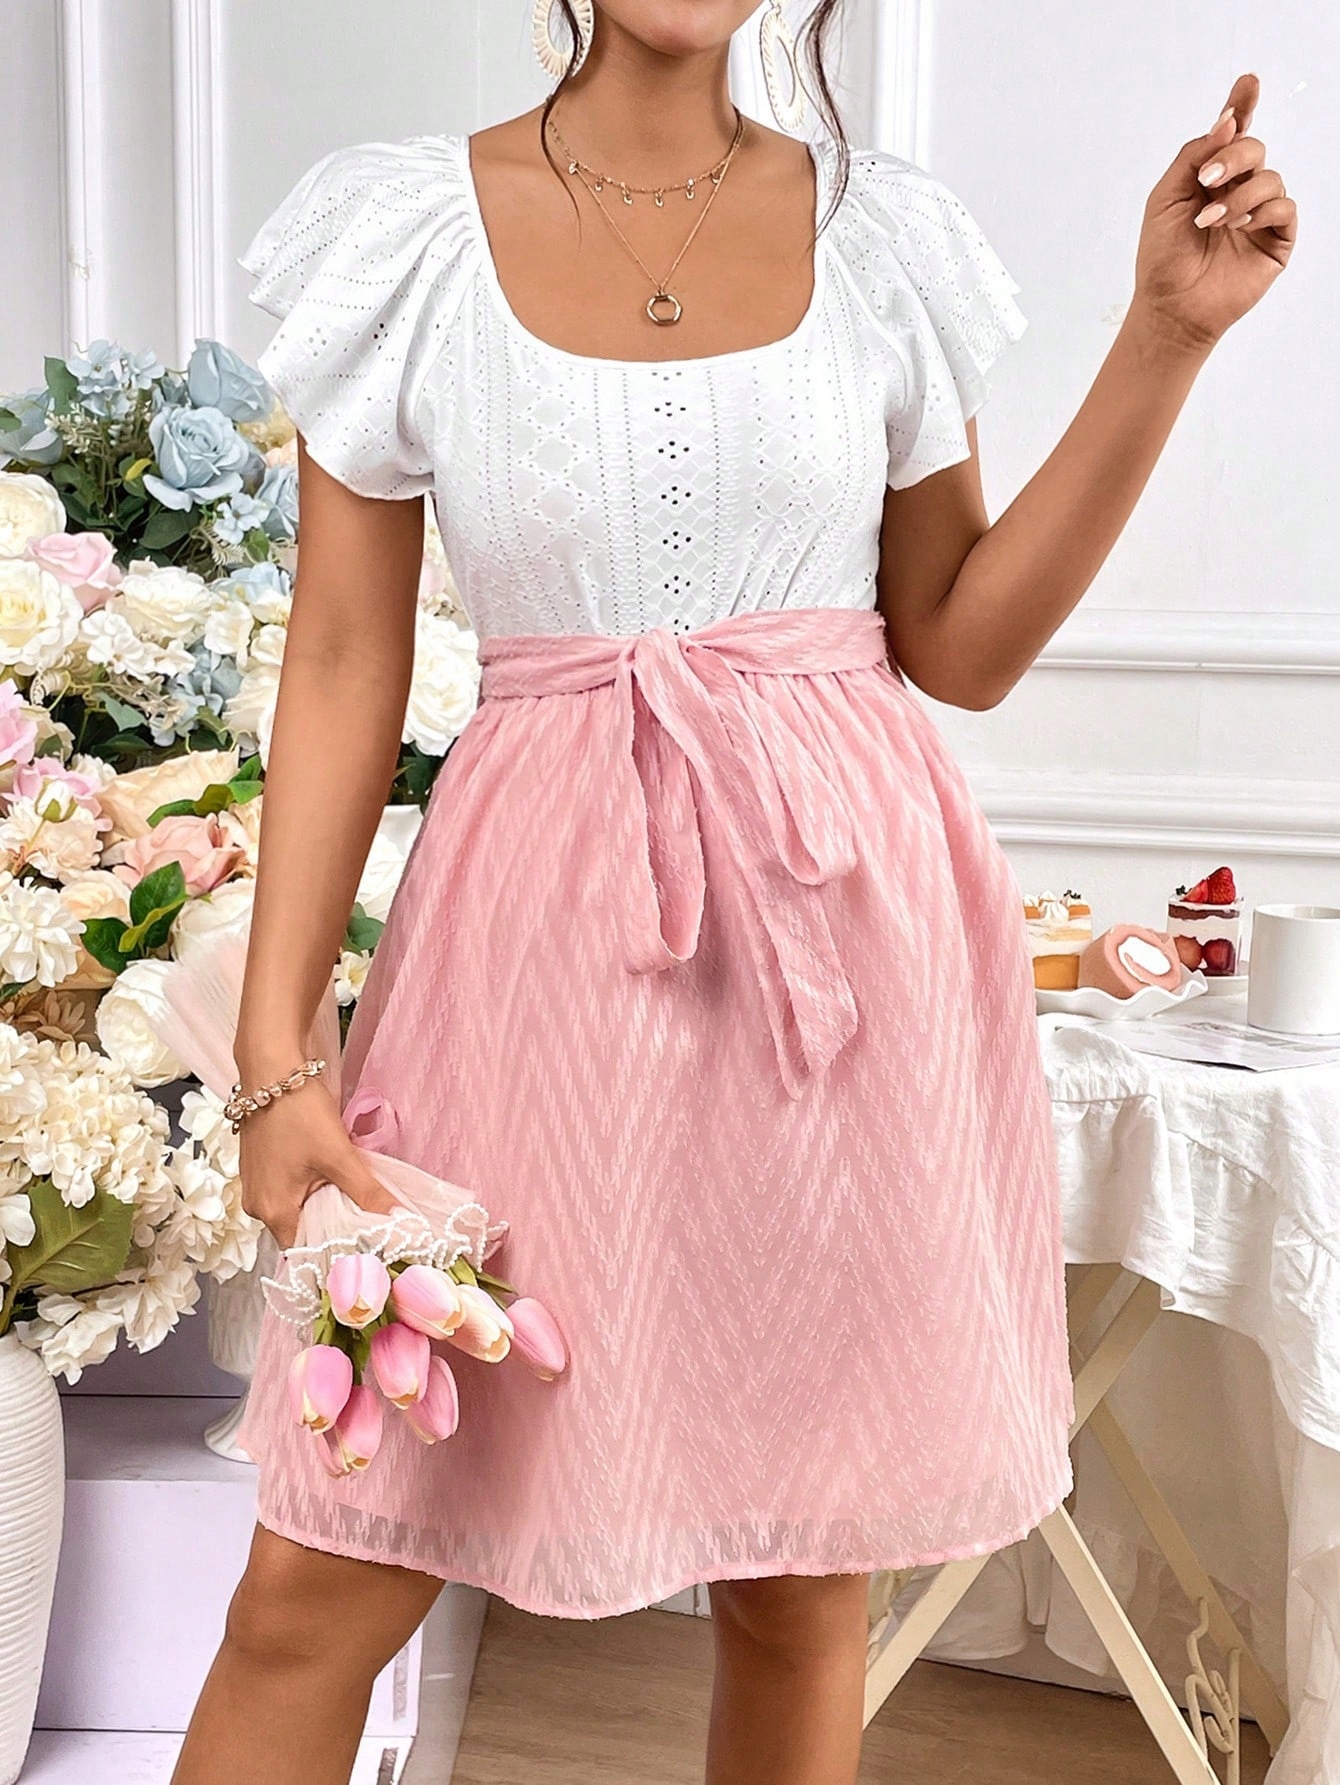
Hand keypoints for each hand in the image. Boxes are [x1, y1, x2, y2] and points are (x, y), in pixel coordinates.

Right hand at [238, 1077, 395, 1249]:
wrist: (270, 1068)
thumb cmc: (299, 1112)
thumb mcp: (339, 1155)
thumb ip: (368, 1193)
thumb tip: (399, 1221)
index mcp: (272, 1211)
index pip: (306, 1250)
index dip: (337, 1248)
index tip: (366, 1247)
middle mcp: (258, 1205)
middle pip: (302, 1230)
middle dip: (334, 1226)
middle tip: (367, 1222)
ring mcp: (257, 1186)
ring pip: (297, 1208)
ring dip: (324, 1204)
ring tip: (354, 1197)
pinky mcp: (260, 1167)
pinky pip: (288, 1190)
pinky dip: (310, 1188)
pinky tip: (332, 1177)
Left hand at [1133, 73, 1296, 354]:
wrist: (1171, 307)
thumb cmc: (1162, 258)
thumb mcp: (1166, 198)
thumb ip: (1194, 156)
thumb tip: (1226, 121)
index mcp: (1210, 178)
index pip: (1232, 135)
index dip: (1242, 106)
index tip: (1248, 82)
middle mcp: (1237, 190)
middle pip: (1254, 148)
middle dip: (1233, 158)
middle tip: (1207, 181)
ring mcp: (1258, 214)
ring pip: (1270, 177)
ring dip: (1239, 195)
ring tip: (1210, 221)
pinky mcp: (1275, 239)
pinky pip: (1284, 207)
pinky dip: (1260, 211)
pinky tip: (1237, 228)